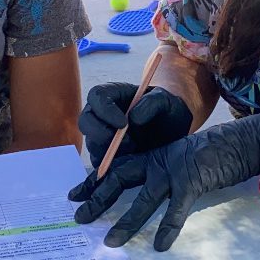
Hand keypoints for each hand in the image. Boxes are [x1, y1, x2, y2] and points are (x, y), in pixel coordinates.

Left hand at [69, 110, 259, 251]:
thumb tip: (138, 197)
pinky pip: (176, 209)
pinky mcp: (192, 182)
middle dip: (98, 199)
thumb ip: (157, 176)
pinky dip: (168, 227)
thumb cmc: (208, 158)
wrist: (236, 144)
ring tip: (111, 241)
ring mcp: (174, 171)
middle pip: (121, 179)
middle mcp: (158, 162)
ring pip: (144, 199)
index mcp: (152, 158)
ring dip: (127, 222)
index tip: (76, 195)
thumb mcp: (176, 164)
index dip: (95, 182)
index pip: (116, 169)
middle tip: (80, 216)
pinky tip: (160, 245)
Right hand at [78, 83, 193, 167]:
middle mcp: (102, 114)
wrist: (174, 132)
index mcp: (113, 94)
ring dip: (109, 151)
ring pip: (91, 144)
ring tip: (135, 151)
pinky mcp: (105, 156)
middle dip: (101, 133)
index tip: (123, 123)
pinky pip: (98, 162)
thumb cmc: (167, 111)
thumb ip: (152, 103)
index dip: (104, 109)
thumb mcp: (166, 101)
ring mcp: (102, 135)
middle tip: (127, 142)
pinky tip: (130, 162)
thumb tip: (133, 118)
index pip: (97, 96)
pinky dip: (111, 165)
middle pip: (86, 121)